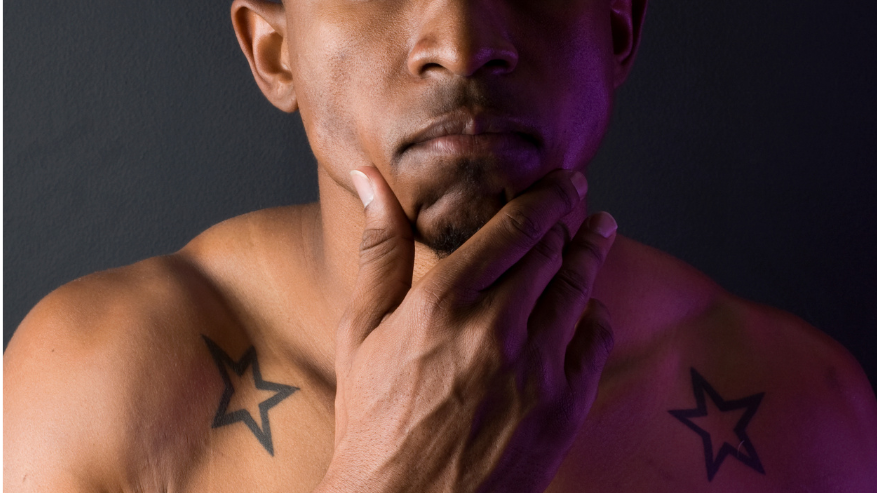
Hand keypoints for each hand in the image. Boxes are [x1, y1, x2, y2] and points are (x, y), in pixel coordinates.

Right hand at [318, 167, 617, 492]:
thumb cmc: (373, 420)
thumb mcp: (361, 331)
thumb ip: (379, 251)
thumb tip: (370, 180)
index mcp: (442, 303)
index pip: (513, 228)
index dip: (546, 196)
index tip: (562, 180)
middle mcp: (493, 329)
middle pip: (551, 250)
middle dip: (569, 216)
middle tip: (580, 197)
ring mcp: (535, 369)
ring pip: (578, 288)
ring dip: (592, 252)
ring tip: (600, 231)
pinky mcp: (563, 406)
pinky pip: (595, 340)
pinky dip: (595, 314)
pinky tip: (589, 304)